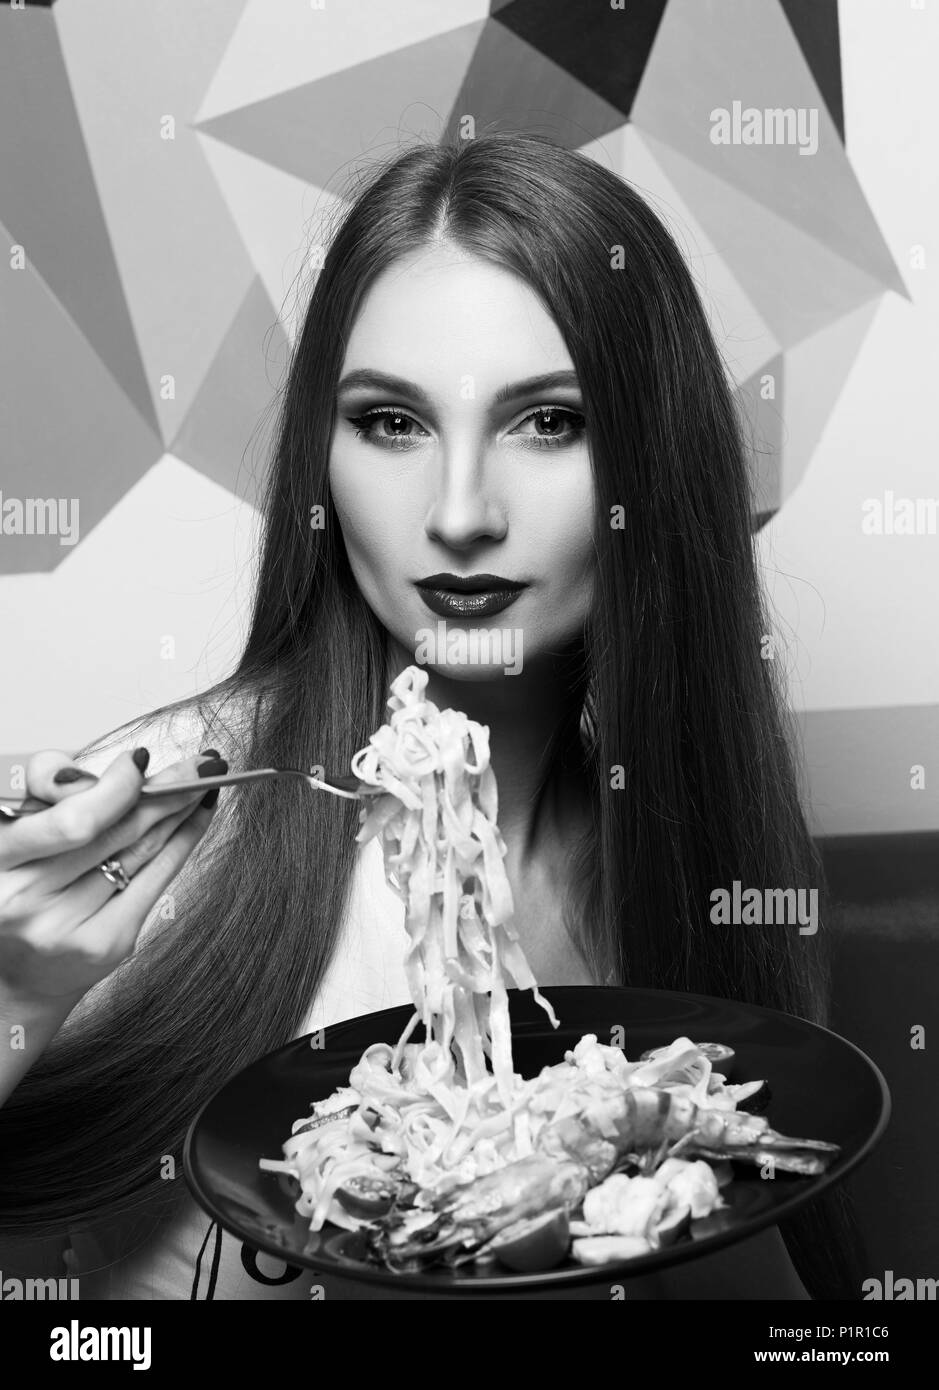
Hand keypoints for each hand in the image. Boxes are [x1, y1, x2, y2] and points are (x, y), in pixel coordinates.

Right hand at [0, 746, 224, 1010]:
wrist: (18, 976)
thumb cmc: (21, 889)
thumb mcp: (18, 834)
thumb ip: (50, 793)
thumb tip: (120, 768)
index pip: (72, 819)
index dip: (115, 787)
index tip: (142, 759)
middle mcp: (26, 897)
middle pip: (116, 830)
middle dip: (166, 789)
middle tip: (201, 764)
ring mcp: (67, 925)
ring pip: (141, 850)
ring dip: (181, 809)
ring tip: (203, 782)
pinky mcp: (105, 943)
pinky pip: (156, 879)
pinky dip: (183, 841)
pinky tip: (198, 816)